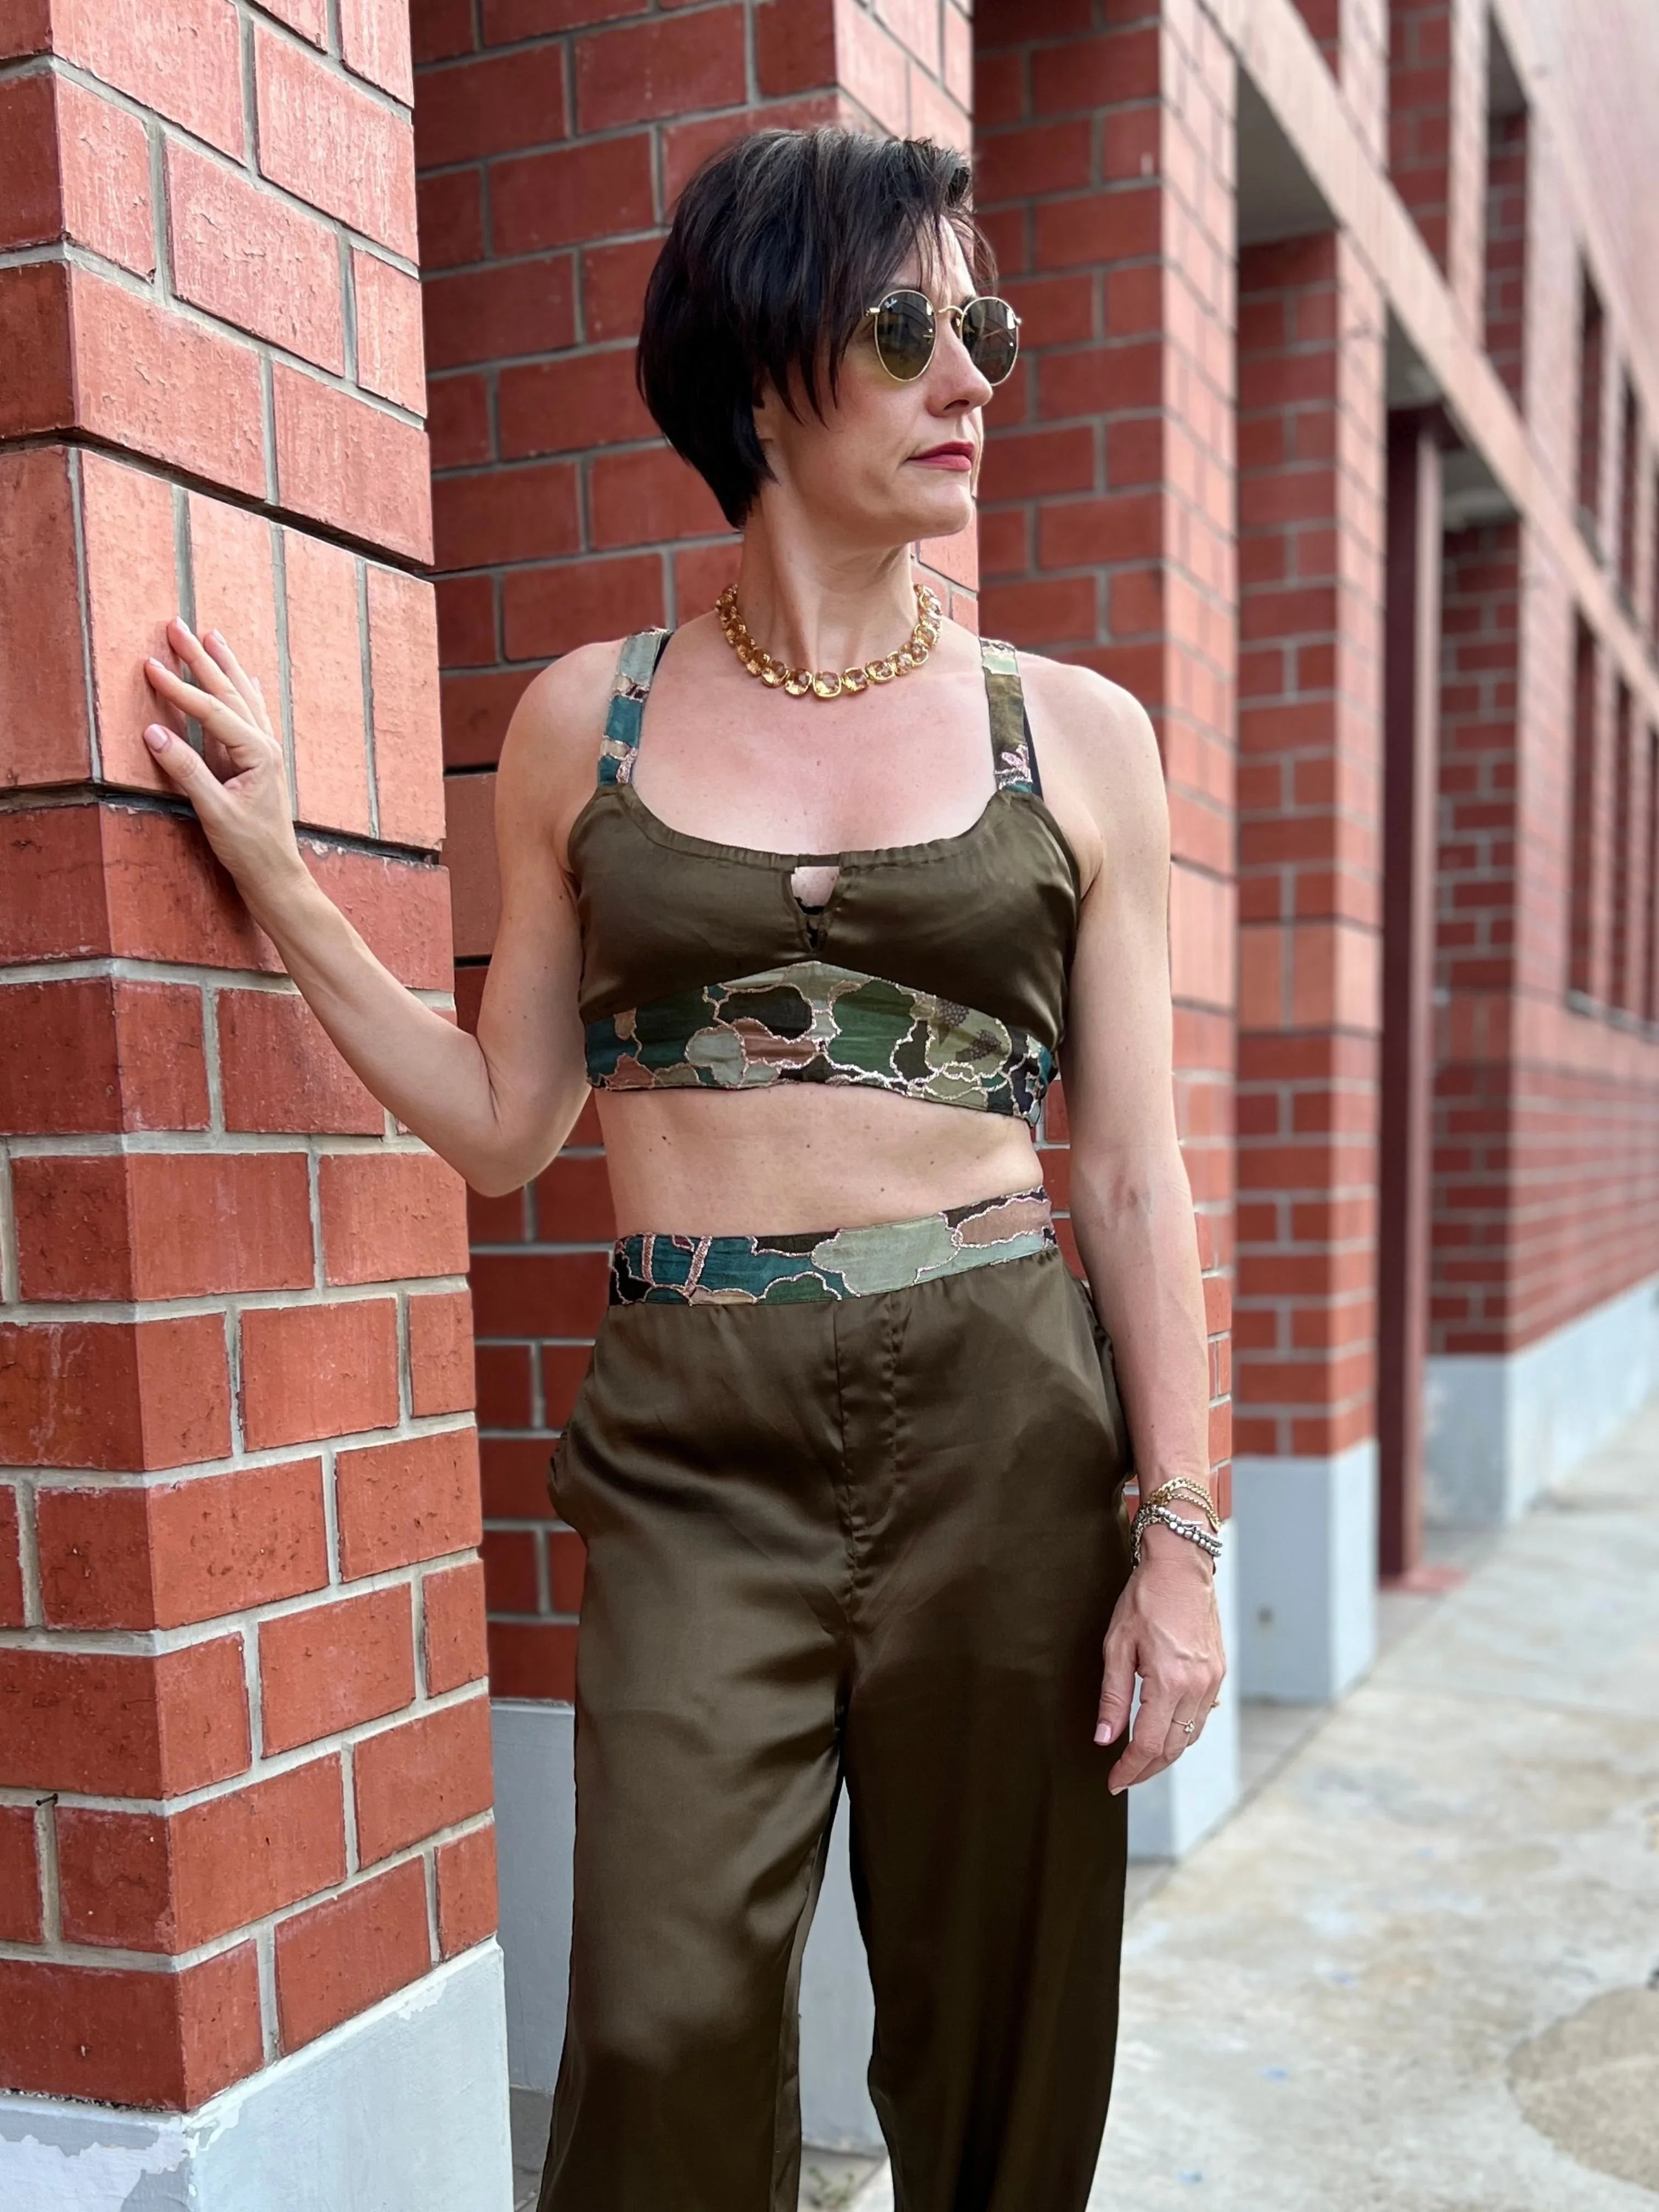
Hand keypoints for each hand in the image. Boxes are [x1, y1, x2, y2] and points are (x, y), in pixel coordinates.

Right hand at [142, 618, 306, 908]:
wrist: (275, 874)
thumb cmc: (248, 847)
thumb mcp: (213, 811)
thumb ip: (185, 770)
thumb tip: (153, 732)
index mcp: (257, 753)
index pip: (211, 711)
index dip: (178, 687)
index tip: (149, 664)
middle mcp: (266, 745)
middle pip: (229, 691)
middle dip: (200, 658)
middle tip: (176, 625)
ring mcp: (266, 751)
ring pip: (242, 697)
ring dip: (224, 665)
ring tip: (210, 636)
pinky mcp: (260, 761)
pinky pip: (251, 714)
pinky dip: (243, 691)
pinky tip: (244, 677)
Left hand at [1094, 1522, 1225, 1792]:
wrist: (1181, 1566)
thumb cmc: (1144, 1599)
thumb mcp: (1116, 1645)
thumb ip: (1112, 1696)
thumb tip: (1105, 1738)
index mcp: (1169, 1681)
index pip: (1149, 1744)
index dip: (1129, 1769)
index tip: (1113, 1781)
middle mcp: (1197, 1687)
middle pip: (1173, 1747)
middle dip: (1147, 1769)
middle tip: (1124, 1778)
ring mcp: (1212, 1681)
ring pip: (1190, 1735)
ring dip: (1166, 1754)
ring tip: (1140, 1761)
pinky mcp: (1218, 1672)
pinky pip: (1201, 1716)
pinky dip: (1182, 1732)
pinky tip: (1164, 1732)